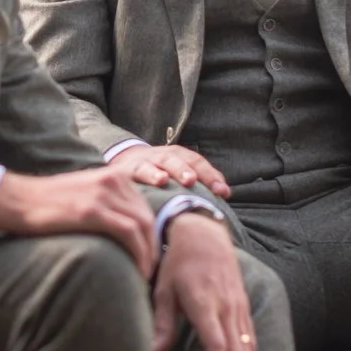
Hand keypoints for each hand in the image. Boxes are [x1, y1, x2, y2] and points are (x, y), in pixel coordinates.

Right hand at [0, 166, 157, 277]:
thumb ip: (106, 203)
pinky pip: (130, 233)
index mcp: (113, 175)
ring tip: (145, 275)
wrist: (18, 201)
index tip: (148, 255)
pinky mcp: (93, 211)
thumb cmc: (46, 204)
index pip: (144, 207)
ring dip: (149, 254)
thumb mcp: (83, 194)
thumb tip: (123, 228)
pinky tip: (137, 271)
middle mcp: (112, 180)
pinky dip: (139, 254)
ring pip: (143, 226)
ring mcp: (103, 194)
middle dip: (153, 246)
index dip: (150, 234)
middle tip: (151, 270)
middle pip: (148, 216)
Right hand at [110, 142, 231, 198]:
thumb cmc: (160, 173)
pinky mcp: (126, 172)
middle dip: (185, 170)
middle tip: (192, 180)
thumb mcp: (179, 173)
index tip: (223, 192)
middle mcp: (162, 156)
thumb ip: (201, 182)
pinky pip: (132, 175)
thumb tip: (225, 194)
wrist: (125, 161)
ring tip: (163, 180)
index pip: (197, 162)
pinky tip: (145, 186)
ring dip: (158, 172)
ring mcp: (143, 162)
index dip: (210, 176)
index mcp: (179, 155)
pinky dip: (140, 178)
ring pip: (152, 165)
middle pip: (176, 160)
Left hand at [149, 213, 257, 350]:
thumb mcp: (163, 289)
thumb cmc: (178, 261)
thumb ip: (162, 323)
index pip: (217, 344)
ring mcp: (238, 305)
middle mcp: (226, 306)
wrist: (204, 233)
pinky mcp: (244, 305)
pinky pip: (251, 337)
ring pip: (248, 348)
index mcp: (205, 302)